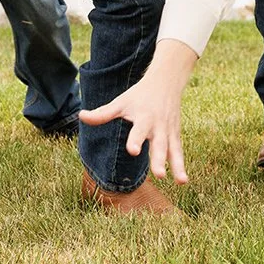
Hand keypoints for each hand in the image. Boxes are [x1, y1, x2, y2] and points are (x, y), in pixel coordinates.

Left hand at [78, 41, 198, 183]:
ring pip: (173, 150)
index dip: (136, 140)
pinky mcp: (175, 135)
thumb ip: (103, 113)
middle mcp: (158, 126)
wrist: (166, 82)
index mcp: (144, 117)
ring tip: (181, 181)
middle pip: (159, 144)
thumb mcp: (121, 102)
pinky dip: (181, 165)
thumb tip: (81, 116)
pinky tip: (182, 182)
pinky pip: (178, 152)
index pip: (139, 130)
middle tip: (159, 175)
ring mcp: (169, 131)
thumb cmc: (139, 95)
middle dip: (159, 160)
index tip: (133, 151)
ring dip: (177, 166)